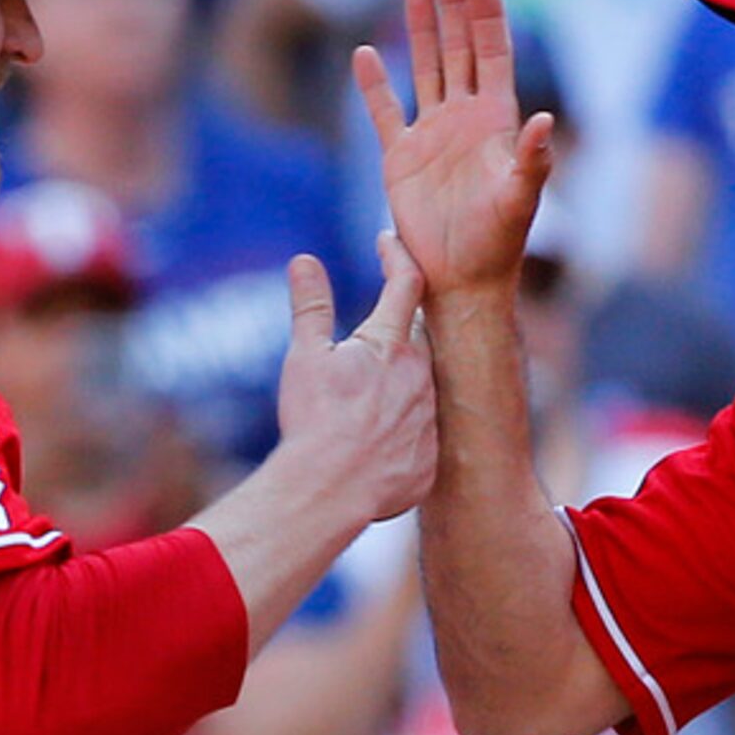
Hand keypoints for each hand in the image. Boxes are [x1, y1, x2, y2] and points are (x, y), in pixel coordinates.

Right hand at [275, 233, 435, 521]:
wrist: (329, 491)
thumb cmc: (313, 420)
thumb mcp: (306, 357)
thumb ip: (310, 306)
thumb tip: (304, 260)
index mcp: (390, 345)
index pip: (406, 285)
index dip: (398, 258)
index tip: (388, 243)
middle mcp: (421, 377)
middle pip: (417, 340)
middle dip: (399, 335)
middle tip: (375, 337)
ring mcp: (429, 421)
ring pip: (421, 392)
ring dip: (401, 388)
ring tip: (368, 402)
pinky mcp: (429, 462)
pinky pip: (418, 441)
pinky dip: (400, 438)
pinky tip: (375, 448)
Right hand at [354, 0, 557, 302]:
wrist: (461, 280)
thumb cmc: (498, 244)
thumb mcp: (521, 200)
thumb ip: (532, 160)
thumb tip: (544, 118)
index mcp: (496, 121)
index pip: (494, 53)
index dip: (488, 15)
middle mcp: (465, 119)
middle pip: (459, 49)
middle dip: (453, 7)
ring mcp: (431, 135)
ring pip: (424, 69)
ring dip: (419, 32)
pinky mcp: (400, 158)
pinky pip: (384, 113)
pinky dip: (373, 85)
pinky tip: (364, 55)